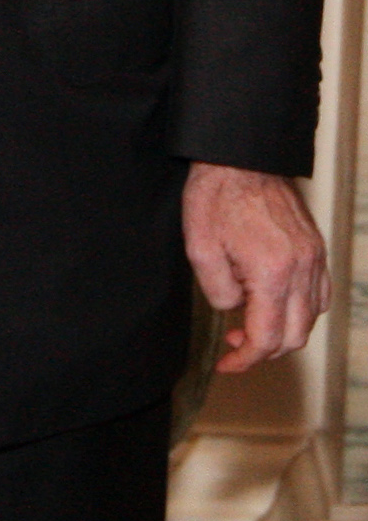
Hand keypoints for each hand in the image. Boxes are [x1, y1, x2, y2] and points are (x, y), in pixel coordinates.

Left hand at [184, 161, 329, 374]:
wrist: (239, 156)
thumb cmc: (215, 196)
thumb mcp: (199, 248)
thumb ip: (218, 292)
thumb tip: (235, 310)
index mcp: (273, 272)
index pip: (268, 337)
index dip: (246, 359)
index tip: (226, 364)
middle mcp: (302, 269)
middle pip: (296, 335)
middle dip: (264, 349)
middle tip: (233, 343)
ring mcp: (314, 257)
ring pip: (312, 317)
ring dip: (283, 330)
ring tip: (249, 322)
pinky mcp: (316, 247)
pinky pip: (320, 294)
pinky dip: (300, 309)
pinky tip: (273, 302)